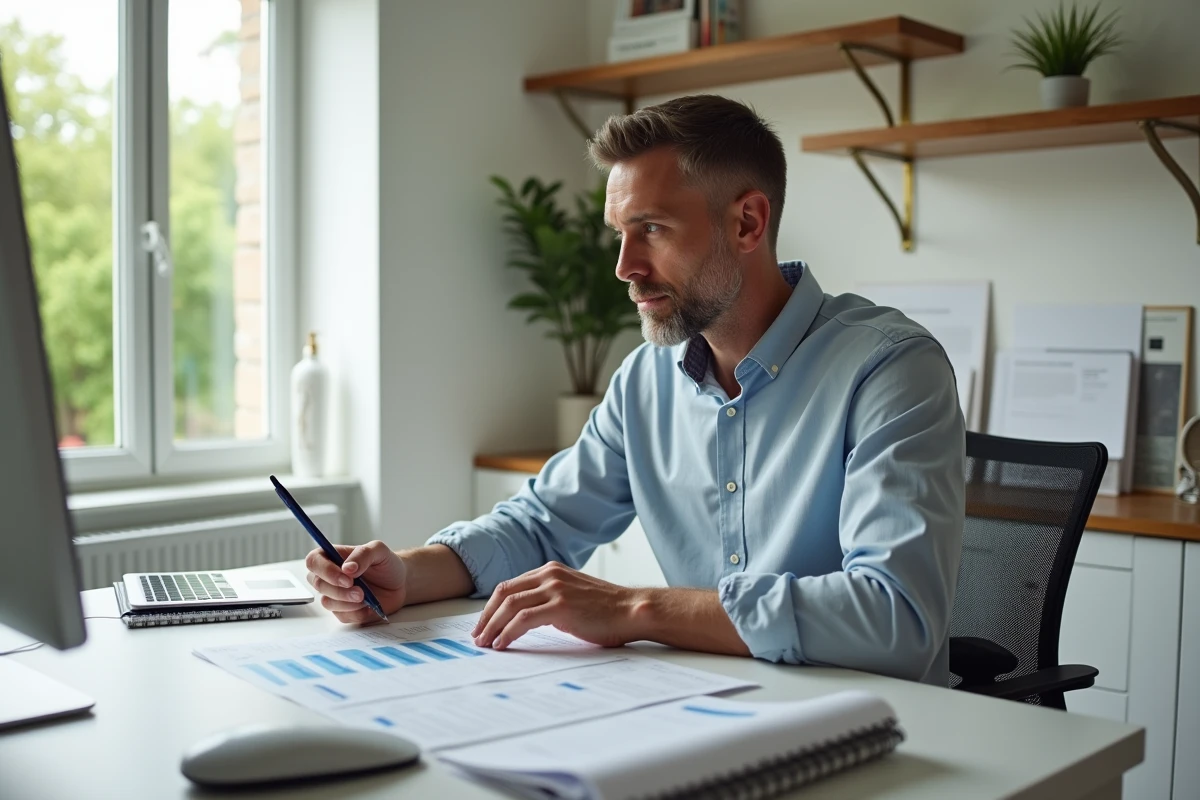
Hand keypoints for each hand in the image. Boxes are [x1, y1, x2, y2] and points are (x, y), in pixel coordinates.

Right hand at [304, 541, 406, 623]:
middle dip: (339, 590)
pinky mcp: (344, 611)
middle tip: (360, 591)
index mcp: (333, 557)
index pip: (313, 561)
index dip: (325, 570)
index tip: (346, 578)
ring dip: (347, 603)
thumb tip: (347, 567)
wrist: (399, 583)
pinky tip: (368, 606)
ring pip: (327, 602)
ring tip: (365, 598)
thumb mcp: (379, 550)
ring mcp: (335, 595)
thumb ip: (363, 554)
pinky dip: (356, 613)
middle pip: (318, 584)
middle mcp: (330, 576)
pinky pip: (342, 616)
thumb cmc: (386, 563)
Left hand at [471, 562, 643, 649]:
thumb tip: (527, 618)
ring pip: (510, 605)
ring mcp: (555, 589)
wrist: (632, 610)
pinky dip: (507, 632)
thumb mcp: (573, 595)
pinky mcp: (560, 606)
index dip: (492, 606)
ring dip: (492, 626)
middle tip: (477, 636)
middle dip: (486, 616)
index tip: (484, 624)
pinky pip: (523, 620)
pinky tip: (502, 644)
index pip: (510, 585)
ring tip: (485, 643)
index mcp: (551, 570)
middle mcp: (550, 575)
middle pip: (504, 592)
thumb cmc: (607, 610)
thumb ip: (551, 598)